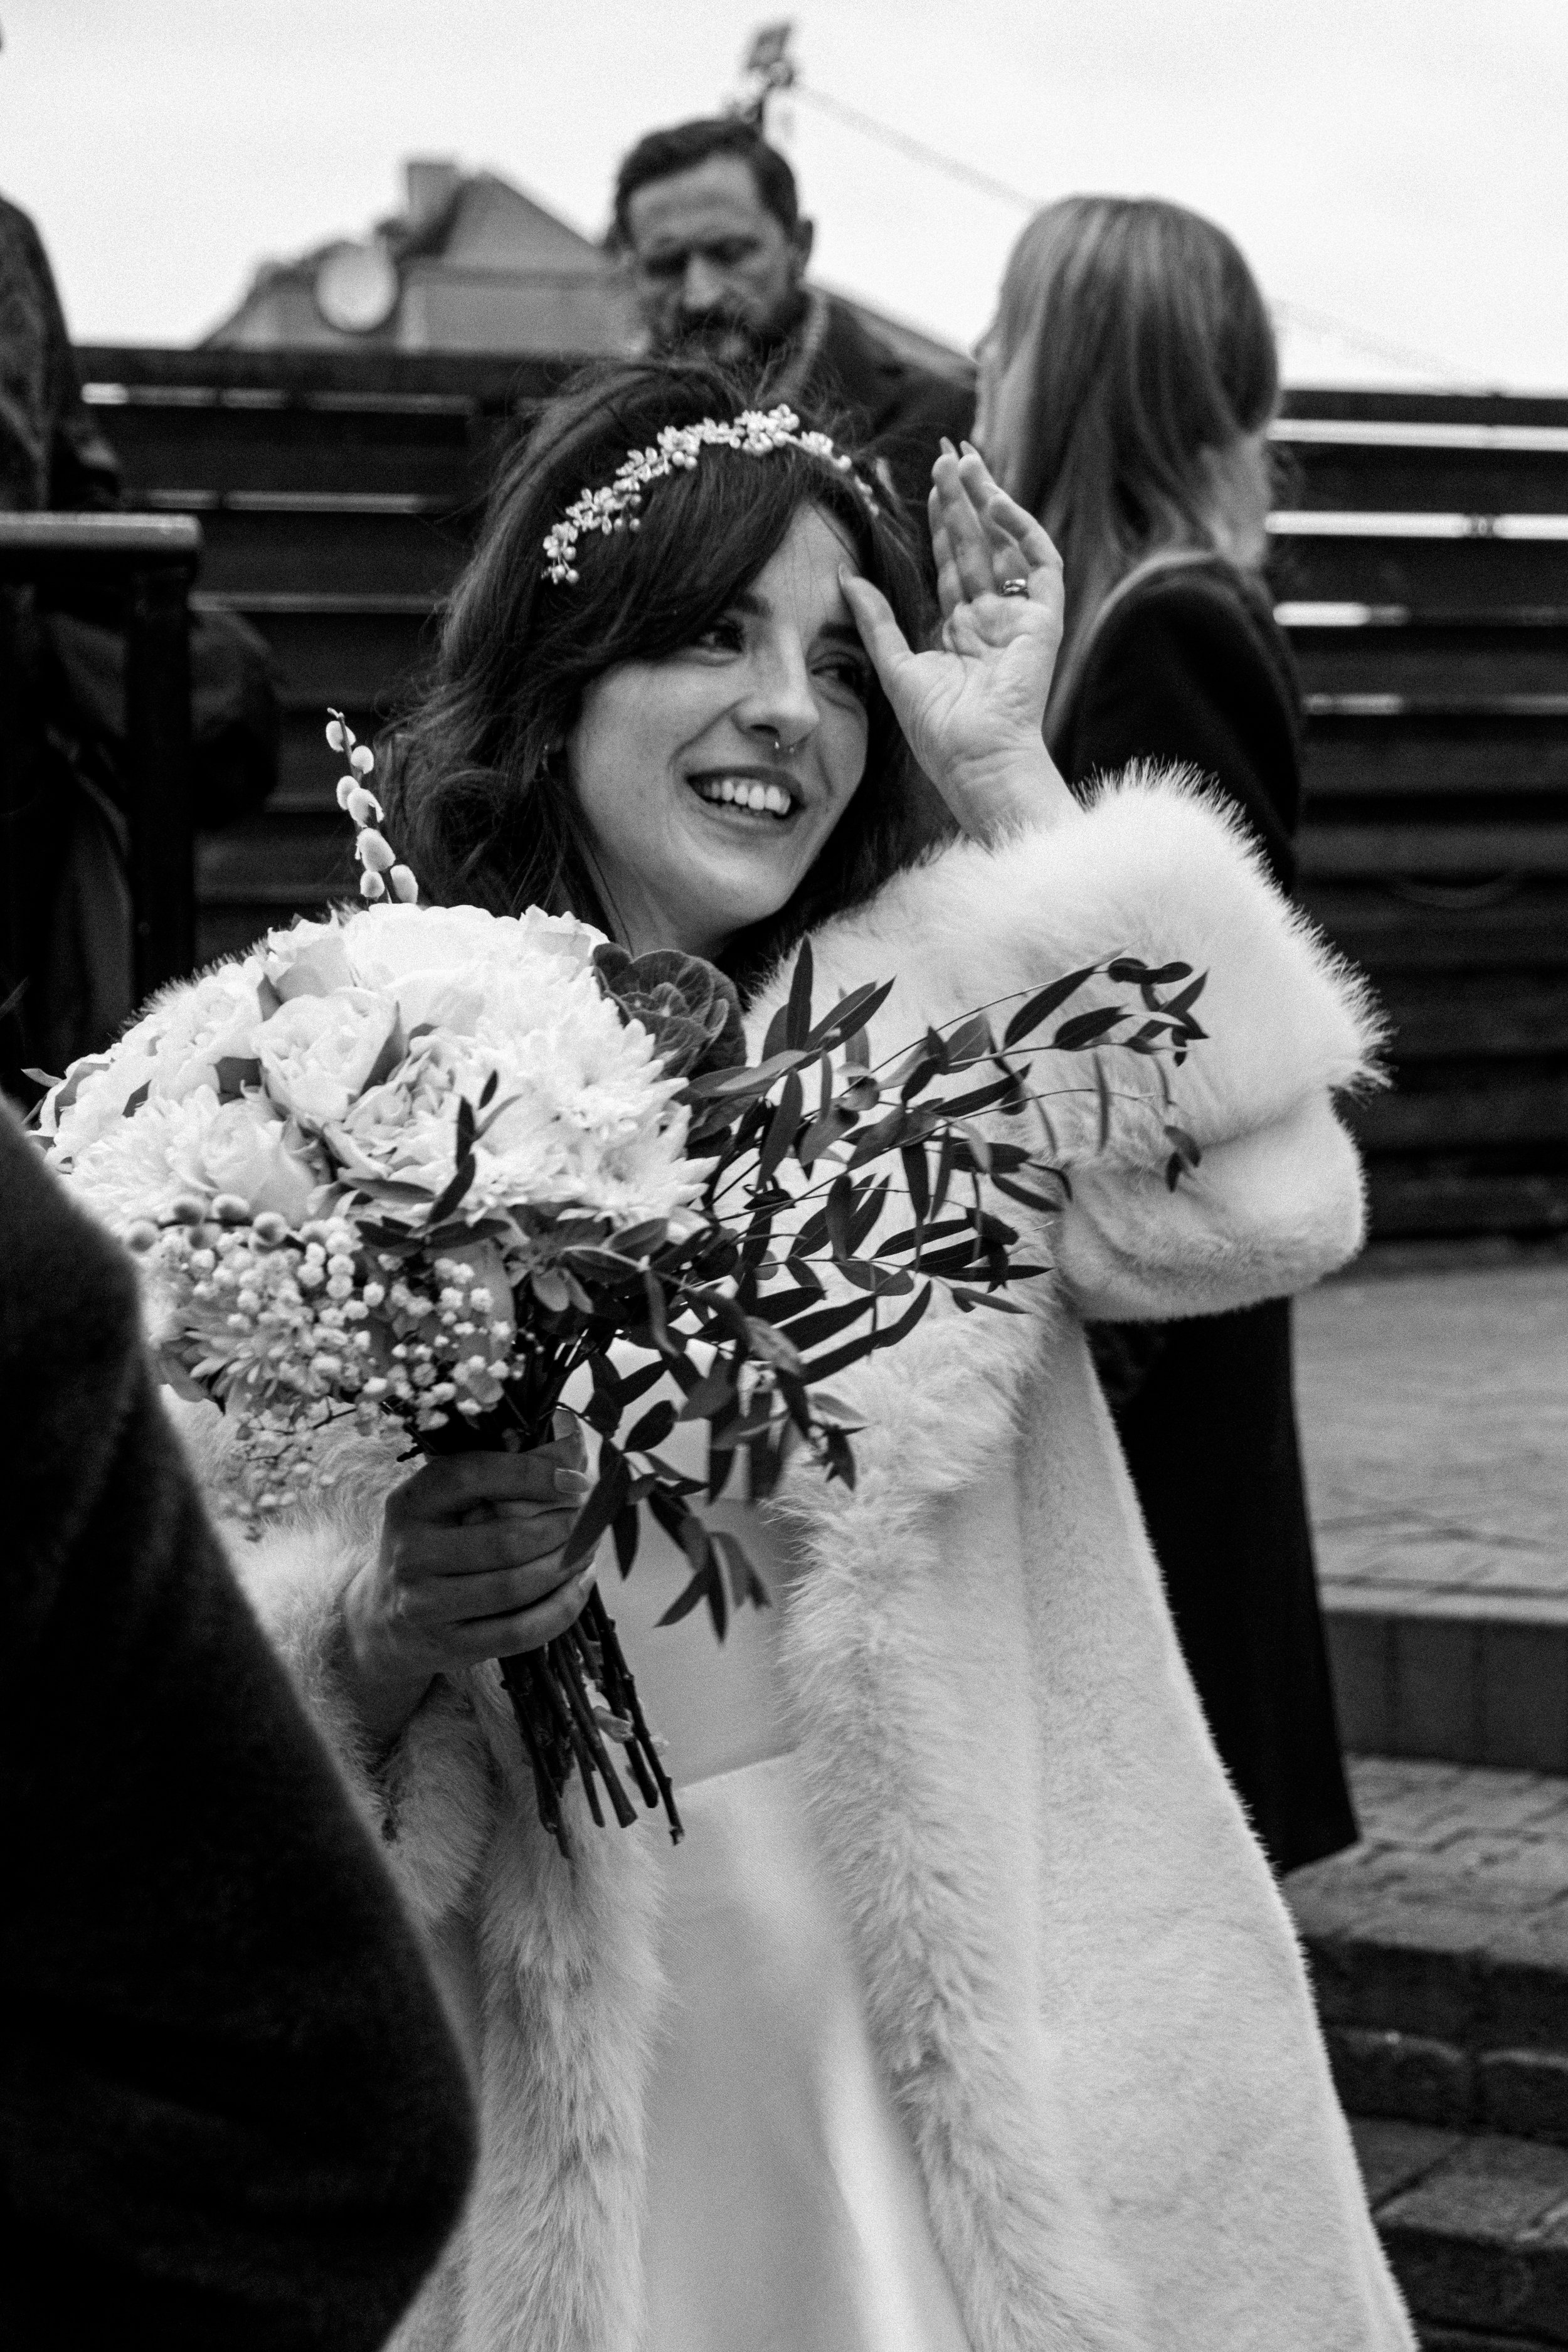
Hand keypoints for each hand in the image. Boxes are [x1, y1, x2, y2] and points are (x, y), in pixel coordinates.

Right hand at [339, 1423, 597, 1749]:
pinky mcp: (448, 1646)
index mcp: (410, 1503)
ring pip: (514, 1587)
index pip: (470, 1475)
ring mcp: (425, 1605)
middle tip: (591, 1520)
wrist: (384, 1621)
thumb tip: (572, 1447)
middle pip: (504, 1540)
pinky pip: (519, 1631)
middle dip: (562, 1528)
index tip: (576, 1479)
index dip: (530, 1474)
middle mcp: (410, 1553)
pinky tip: (578, 1586)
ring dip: (565, 1567)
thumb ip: (496, 1477)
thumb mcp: (444, 1504)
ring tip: (589, 1550)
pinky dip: (560, 1608)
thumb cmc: (433, 1546)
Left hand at [841, 441, 1080, 841]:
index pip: (951, 563)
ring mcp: (1020, 618)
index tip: (926, 485)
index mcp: (961, 631)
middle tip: (947, 455)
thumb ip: (877, 620)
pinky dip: (1021, 532)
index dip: (939, 522)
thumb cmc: (939, 732)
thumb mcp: (896, 666)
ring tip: (966, 462)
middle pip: (977, 545)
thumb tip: (845, 577)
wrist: (976, 761)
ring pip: (1004, 545)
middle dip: (962, 500)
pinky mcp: (1045, 622)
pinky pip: (1041, 565)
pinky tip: (995, 504)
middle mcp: (992, 619)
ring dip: (987, 503)